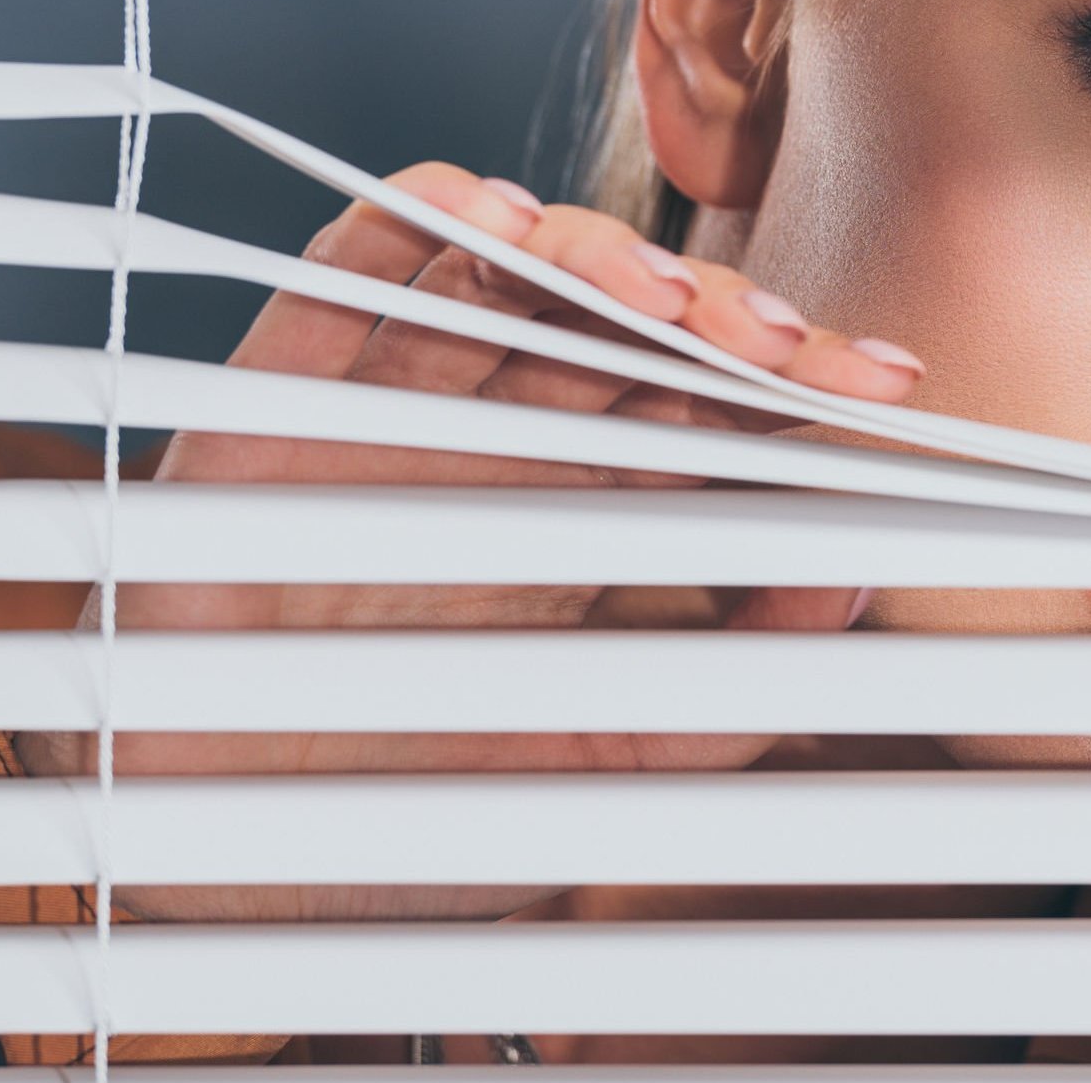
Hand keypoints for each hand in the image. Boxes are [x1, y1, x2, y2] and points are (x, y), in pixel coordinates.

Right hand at [19, 163, 925, 921]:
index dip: (793, 379)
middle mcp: (502, 435)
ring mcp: (392, 403)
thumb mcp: (595, 772)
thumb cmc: (402, 822)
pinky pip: (348, 275)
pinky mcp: (278, 394)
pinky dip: (411, 224)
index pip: (709, 407)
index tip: (886, 382)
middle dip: (715, 314)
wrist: (204, 872)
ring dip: (589, 255)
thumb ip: (728, 691)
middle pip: (626, 325)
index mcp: (586, 509)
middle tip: (782, 338)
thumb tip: (850, 583)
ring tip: (660, 292)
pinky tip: (488, 219)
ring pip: (508, 273)